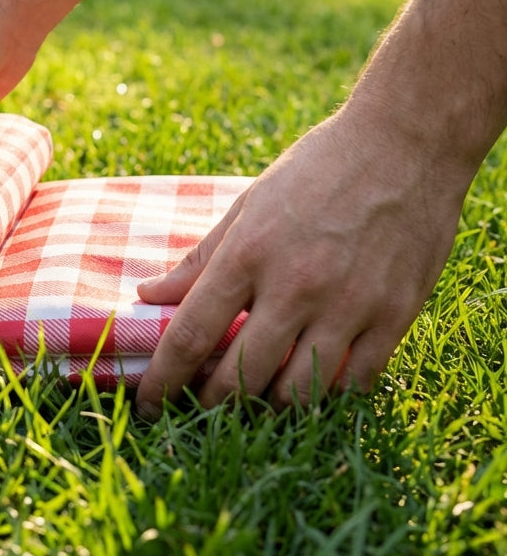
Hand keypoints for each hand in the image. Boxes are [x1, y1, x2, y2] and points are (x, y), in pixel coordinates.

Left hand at [134, 105, 469, 414]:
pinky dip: (326, 397)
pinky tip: (311, 389)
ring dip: (267, 409)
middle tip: (200, 412)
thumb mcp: (248, 204)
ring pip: (298, 393)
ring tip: (254, 403)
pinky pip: (355, 384)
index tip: (150, 404)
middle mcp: (295, 286)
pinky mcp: (394, 316)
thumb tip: (149, 295)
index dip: (164, 379)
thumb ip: (200, 258)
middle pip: (240, 377)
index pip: (191, 334)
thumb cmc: (317, 168)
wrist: (405, 144)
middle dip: (210, 405)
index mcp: (248, 253)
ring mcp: (349, 305)